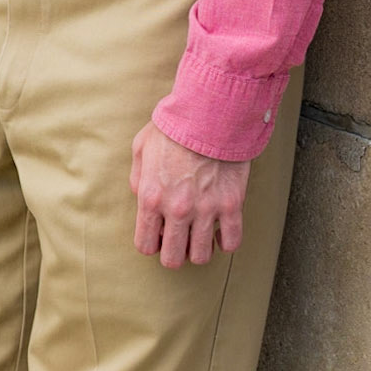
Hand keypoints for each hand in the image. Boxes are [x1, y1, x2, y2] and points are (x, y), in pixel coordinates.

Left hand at [129, 121, 250, 267]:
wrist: (211, 111)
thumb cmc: (175, 126)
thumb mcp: (141, 147)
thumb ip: (137, 179)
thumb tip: (142, 198)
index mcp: (151, 198)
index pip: (145, 245)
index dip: (152, 243)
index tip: (159, 234)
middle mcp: (177, 210)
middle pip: (173, 258)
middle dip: (174, 252)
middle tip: (180, 238)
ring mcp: (206, 209)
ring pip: (201, 256)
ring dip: (199, 248)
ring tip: (200, 233)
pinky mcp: (231, 204)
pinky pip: (232, 241)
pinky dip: (226, 242)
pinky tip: (221, 231)